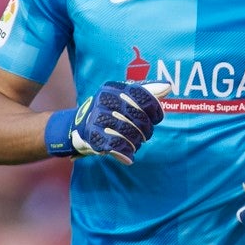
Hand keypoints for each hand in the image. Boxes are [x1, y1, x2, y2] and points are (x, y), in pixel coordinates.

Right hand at [46, 81, 169, 163]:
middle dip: (146, 130)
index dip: (155, 110)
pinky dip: (126, 153)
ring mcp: (97, 117)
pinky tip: (128, 157)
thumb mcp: (124, 99)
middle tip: (144, 135)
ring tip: (134, 144)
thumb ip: (146, 92)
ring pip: (130, 133)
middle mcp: (104, 99)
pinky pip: (117, 145)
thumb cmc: (109, 112)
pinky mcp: (92, 135)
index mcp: (114, 88)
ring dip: (136, 143)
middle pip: (139, 118)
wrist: (77, 128)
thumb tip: (167, 87)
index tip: (156, 118)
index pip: (144, 97)